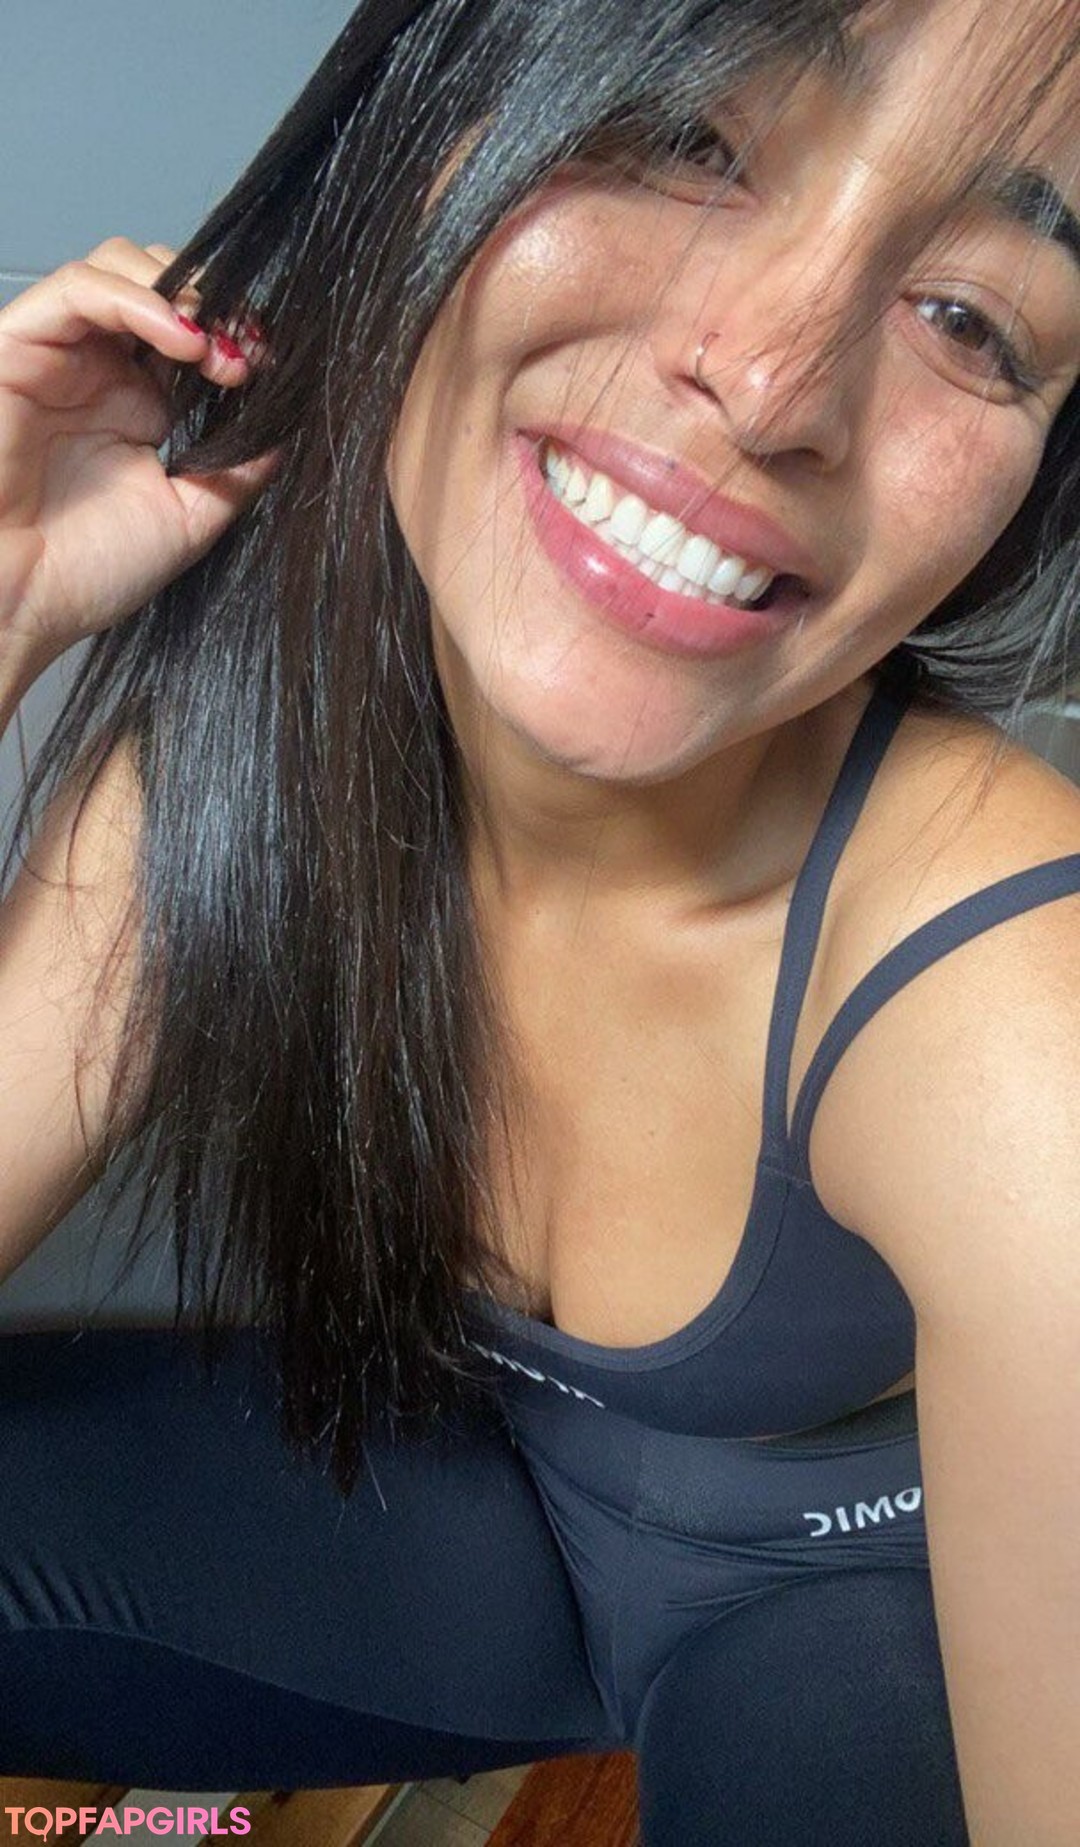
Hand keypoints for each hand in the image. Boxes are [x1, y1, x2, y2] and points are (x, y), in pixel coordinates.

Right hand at [0, 236, 281, 674]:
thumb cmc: (86, 573)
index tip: (272, 366)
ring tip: (216, 346)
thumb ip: (238, 473)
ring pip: (120, 266)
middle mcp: (101, 370)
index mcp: (139, 405)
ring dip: (182, 293)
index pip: (195, 332)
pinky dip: (136, 298)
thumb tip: (289, 432)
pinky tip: (182, 338)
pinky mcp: (21, 346)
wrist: (19, 603)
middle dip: (217, 305)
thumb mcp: (188, 520)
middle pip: (163, 283)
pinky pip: (79, 289)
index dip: (237, 334)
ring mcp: (62, 355)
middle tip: (250, 350)